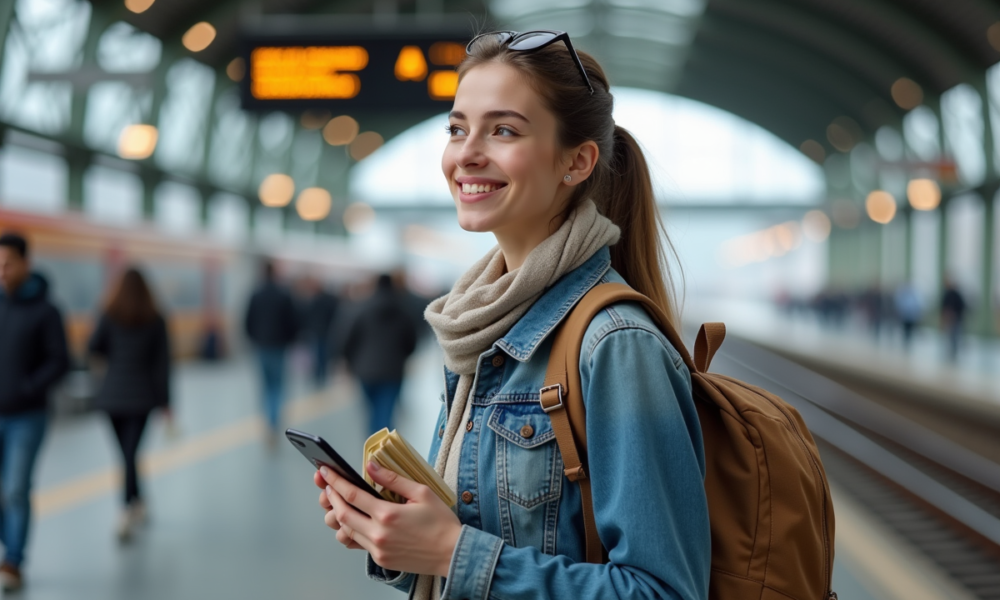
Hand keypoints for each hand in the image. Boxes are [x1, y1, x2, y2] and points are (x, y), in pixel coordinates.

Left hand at [315, 462, 461, 576]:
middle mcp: (378, 534)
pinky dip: (352, 531)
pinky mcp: (382, 559)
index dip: (335, 482)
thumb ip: (393, 479)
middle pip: (342, 515)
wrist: (452, 553)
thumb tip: (371, 466)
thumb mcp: (422, 492)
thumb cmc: (441, 523)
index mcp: (388, 515)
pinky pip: (358, 544)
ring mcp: (378, 550)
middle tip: (328, 486)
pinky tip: (355, 521)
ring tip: (339, 503)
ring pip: (347, 532)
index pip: (352, 495)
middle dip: (332, 498)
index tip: (326, 472)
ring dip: (339, 516)